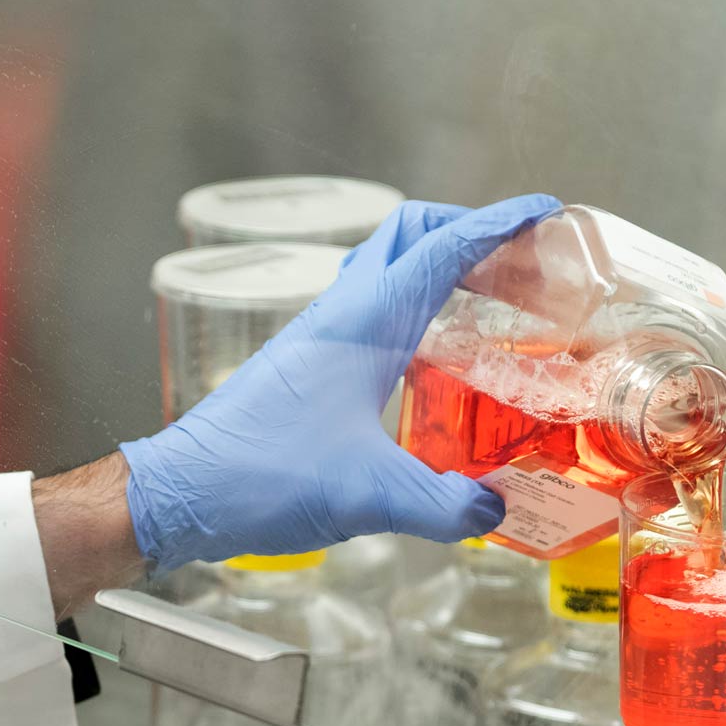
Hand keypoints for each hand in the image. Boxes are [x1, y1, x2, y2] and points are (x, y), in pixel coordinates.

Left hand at [117, 194, 560, 573]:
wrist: (182, 493)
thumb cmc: (261, 477)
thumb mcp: (368, 496)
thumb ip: (442, 506)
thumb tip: (493, 512)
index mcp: (363, 321)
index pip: (442, 246)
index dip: (498, 223)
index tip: (543, 213)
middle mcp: (339, 315)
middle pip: (408, 235)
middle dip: (465, 229)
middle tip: (516, 257)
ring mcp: (316, 336)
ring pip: (382, 270)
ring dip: (432, 266)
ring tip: (483, 297)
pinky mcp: (303, 365)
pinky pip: (364, 310)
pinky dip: (405, 307)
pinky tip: (425, 351)